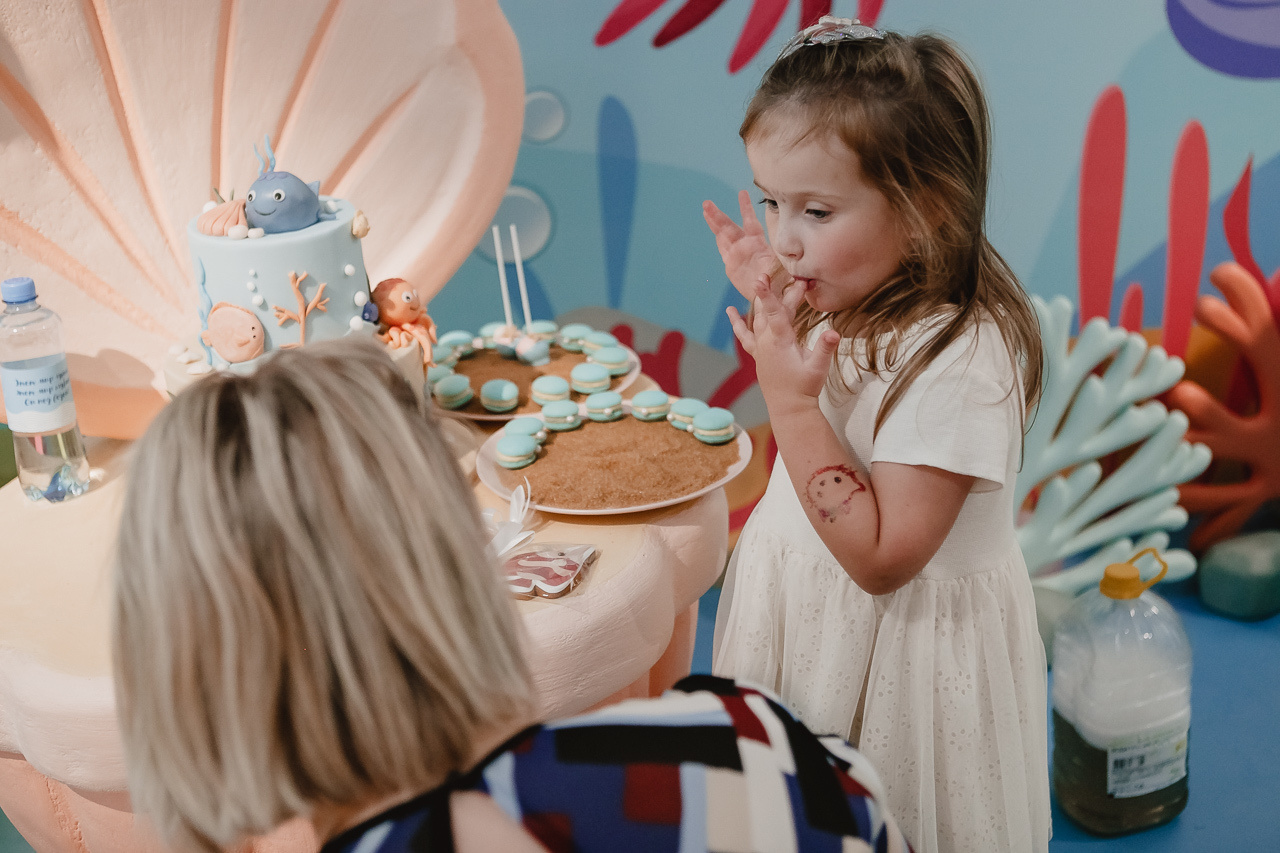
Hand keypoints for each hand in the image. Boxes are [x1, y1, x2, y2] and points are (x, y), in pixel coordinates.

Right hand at [703, 190, 787, 303]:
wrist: (771, 296)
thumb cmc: (782, 283)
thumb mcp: (788, 275)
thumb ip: (789, 274)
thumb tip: (799, 280)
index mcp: (759, 245)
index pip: (751, 223)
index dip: (746, 209)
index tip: (742, 193)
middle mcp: (747, 246)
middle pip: (731, 228)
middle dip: (719, 216)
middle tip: (707, 203)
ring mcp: (737, 254)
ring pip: (723, 235)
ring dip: (714, 222)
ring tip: (705, 209)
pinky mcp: (731, 265)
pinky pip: (723, 249)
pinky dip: (717, 239)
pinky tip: (711, 227)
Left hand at [727, 273, 839, 414]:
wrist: (789, 408)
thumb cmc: (805, 387)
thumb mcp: (819, 368)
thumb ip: (825, 348)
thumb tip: (833, 332)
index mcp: (781, 341)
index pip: (775, 312)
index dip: (769, 294)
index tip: (762, 278)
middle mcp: (766, 342)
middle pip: (770, 310)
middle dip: (780, 291)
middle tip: (793, 276)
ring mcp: (760, 348)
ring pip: (757, 318)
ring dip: (761, 300)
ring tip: (761, 280)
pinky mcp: (758, 355)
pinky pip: (745, 335)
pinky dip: (737, 322)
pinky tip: (730, 310)